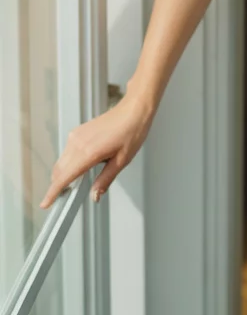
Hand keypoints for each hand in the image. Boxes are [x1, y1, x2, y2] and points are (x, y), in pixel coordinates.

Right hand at [39, 84, 155, 208]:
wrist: (133, 110)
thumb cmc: (131, 132)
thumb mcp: (122, 161)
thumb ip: (105, 180)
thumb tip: (94, 196)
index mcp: (88, 152)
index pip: (64, 177)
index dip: (53, 192)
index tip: (46, 204)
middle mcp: (77, 143)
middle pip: (59, 171)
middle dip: (58, 185)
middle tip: (64, 199)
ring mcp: (76, 136)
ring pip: (62, 162)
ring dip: (64, 174)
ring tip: (75, 184)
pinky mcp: (77, 132)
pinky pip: (67, 152)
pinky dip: (69, 163)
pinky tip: (81, 167)